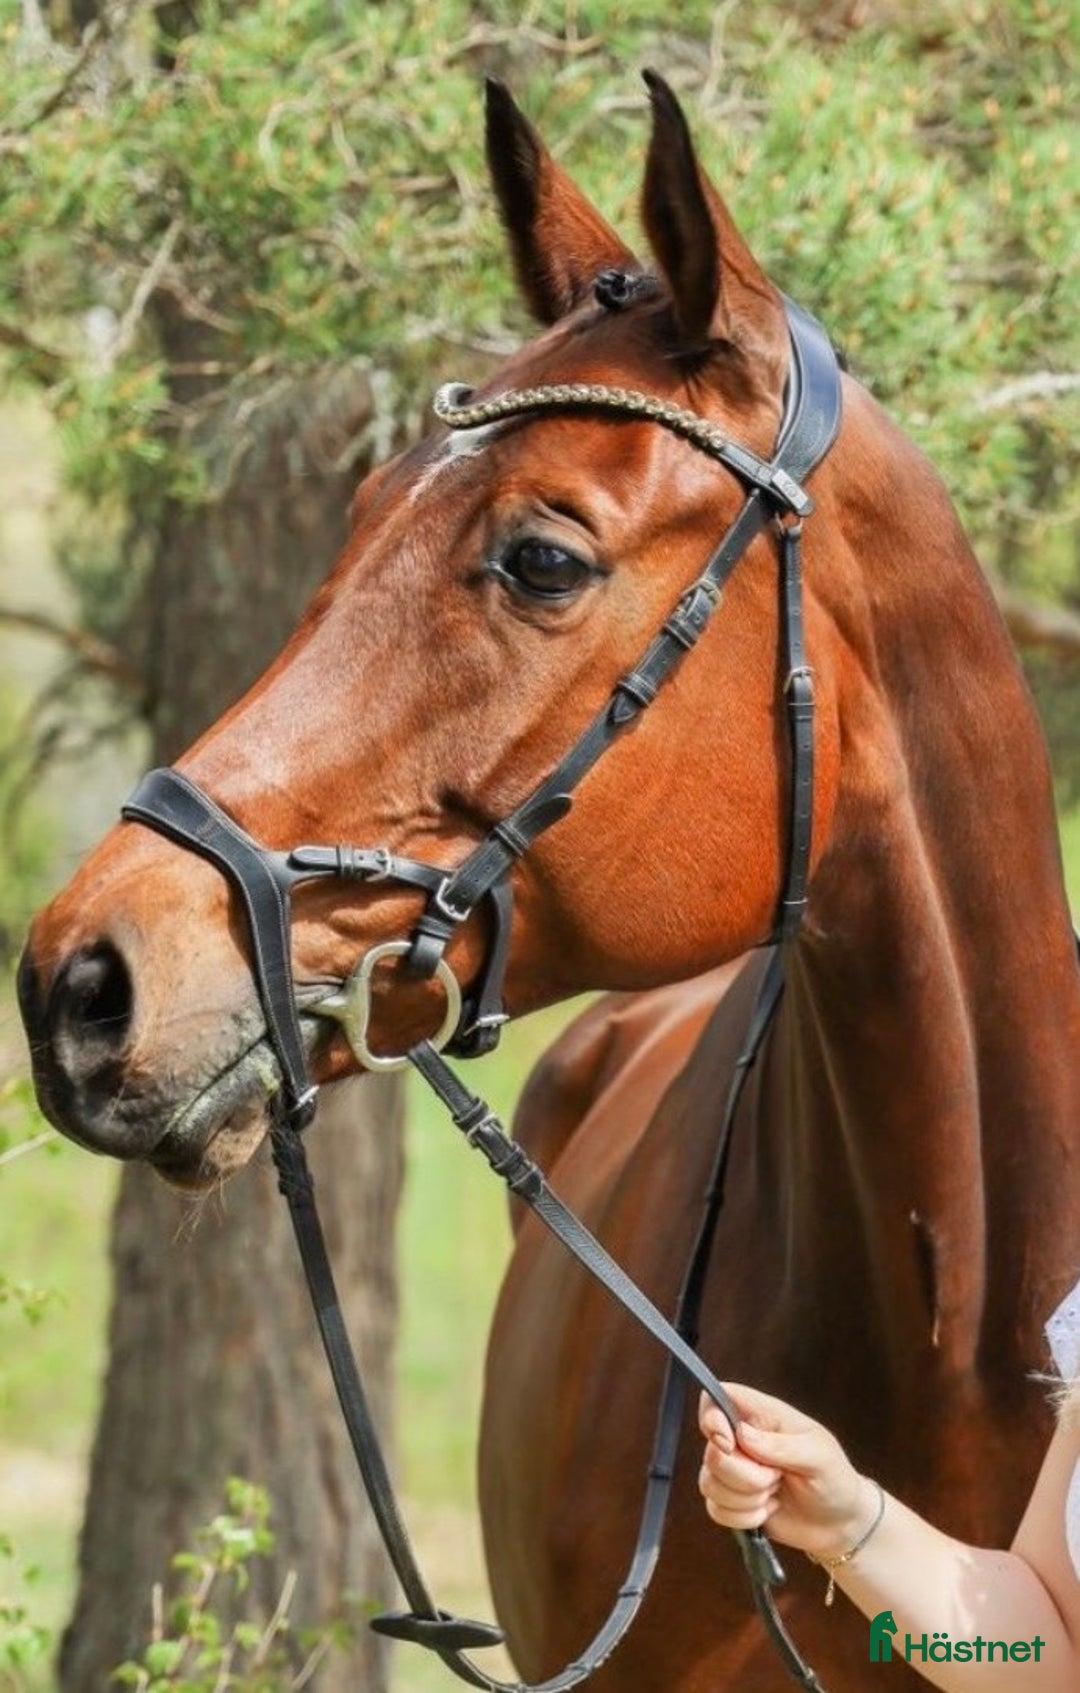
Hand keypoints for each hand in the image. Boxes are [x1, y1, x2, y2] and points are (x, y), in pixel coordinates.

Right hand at [698, 1383, 877, 1561]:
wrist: (839, 1523)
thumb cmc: (834, 1478)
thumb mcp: (819, 1456)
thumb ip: (781, 1445)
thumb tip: (741, 1434)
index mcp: (761, 1415)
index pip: (715, 1399)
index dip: (711, 1418)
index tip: (729, 1442)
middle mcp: (739, 1440)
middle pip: (711, 1452)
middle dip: (745, 1475)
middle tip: (777, 1477)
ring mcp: (732, 1471)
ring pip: (709, 1483)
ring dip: (746, 1498)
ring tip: (775, 1492)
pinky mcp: (730, 1501)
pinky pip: (715, 1509)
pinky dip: (743, 1517)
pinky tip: (767, 1511)